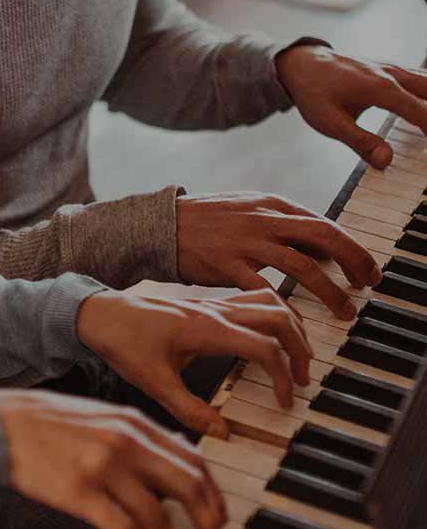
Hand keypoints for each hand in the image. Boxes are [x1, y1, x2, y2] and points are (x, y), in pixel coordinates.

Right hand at [0, 389, 225, 528]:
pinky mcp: (81, 493)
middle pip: (189, 486)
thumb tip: (173, 469)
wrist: (0, 424)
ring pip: (161, 517)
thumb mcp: (102, 419)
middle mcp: (126, 442)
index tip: (221, 517)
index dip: (214, 493)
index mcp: (134, 422)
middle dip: (211, 523)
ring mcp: (104, 468)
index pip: (193, 459)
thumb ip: (137, 439)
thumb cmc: (48, 424)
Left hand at [75, 287, 312, 437]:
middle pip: (280, 317)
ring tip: (298, 359)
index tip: (284, 401)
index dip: (282, 376)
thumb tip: (224, 433)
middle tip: (301, 381)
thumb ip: (190, 410)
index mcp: (205, 329)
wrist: (100, 314)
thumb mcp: (153, 383)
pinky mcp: (210, 303)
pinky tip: (277, 336)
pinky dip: (277, 314)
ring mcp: (214, 303)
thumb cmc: (123, 343)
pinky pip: (256, 298)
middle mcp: (216, 310)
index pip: (263, 346)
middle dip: (300, 349)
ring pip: (272, 302)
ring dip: (294, 328)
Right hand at [176, 191, 382, 319]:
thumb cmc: (204, 221)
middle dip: (353, 262)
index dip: (352, 247)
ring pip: (302, 266)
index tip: (367, 269)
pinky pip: (265, 288)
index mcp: (270, 205)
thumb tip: (318, 247)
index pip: (324, 223)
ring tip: (344, 311)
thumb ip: (281, 224)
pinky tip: (297, 323)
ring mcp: (245, 242)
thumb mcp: (246, 209)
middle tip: (368, 284)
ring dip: (329, 291)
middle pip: (323, 238)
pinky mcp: (226, 265)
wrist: (160, 226)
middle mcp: (263, 220)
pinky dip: (285, 307)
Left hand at [275, 45, 426, 168]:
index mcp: (381, 89)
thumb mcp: (330, 123)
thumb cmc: (314, 92)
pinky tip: (425, 104)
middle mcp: (393, 75)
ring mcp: (393, 69)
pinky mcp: (391, 69)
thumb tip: (386, 161)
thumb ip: (360, 142)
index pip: (422, 112)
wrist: (302, 63)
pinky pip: (421, 78)